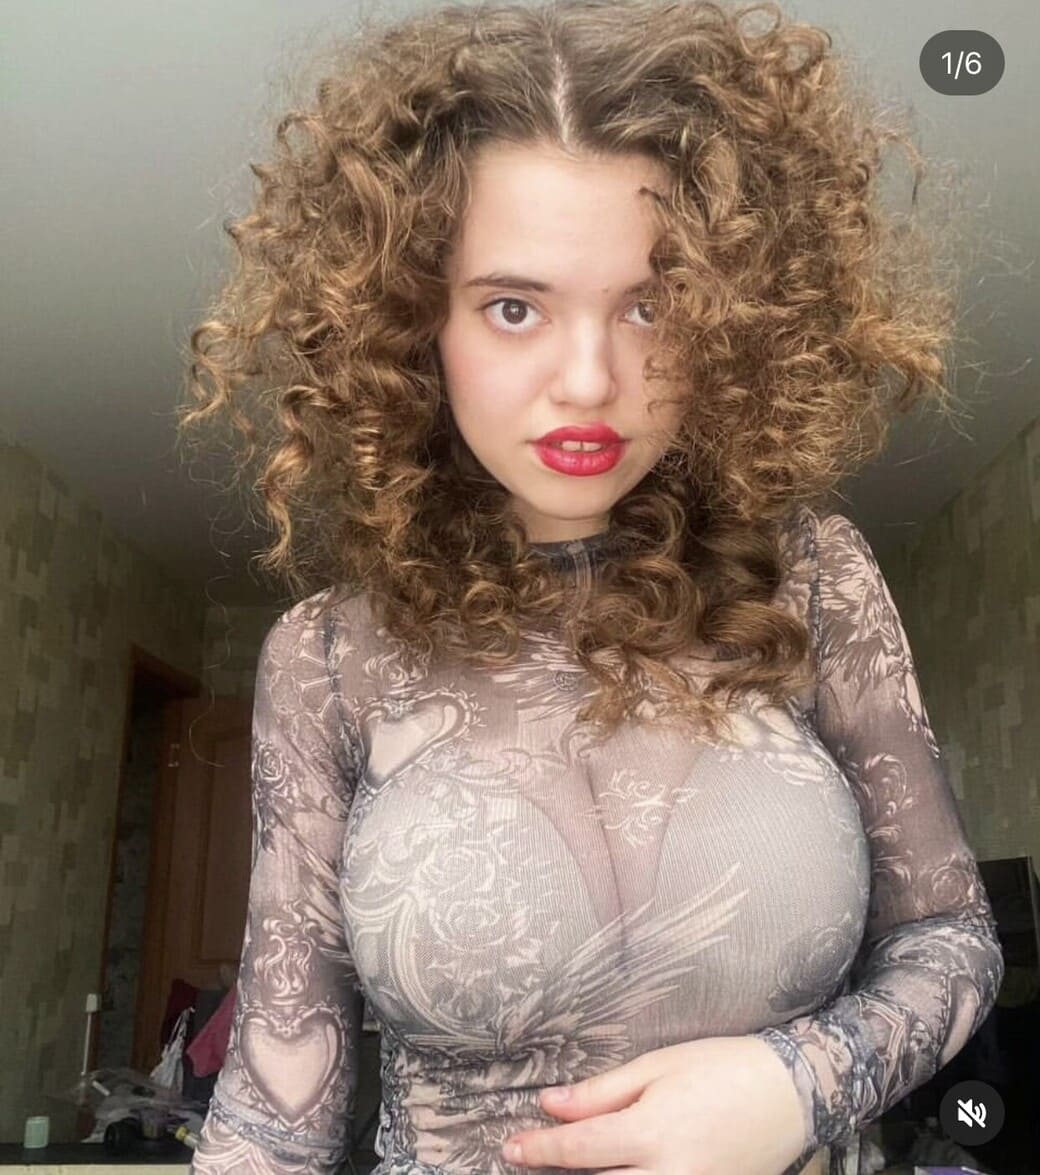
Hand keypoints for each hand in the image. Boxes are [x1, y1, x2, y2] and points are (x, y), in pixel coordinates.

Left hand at [500, 1035, 808, 1174]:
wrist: (790, 1093)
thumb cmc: (720, 1067)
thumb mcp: (657, 1067)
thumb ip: (601, 1092)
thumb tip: (550, 1104)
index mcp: (652, 1132)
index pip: (579, 1150)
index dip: (540, 1149)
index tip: (511, 1148)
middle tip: (526, 1163)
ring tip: (568, 1169)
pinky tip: (615, 1173)